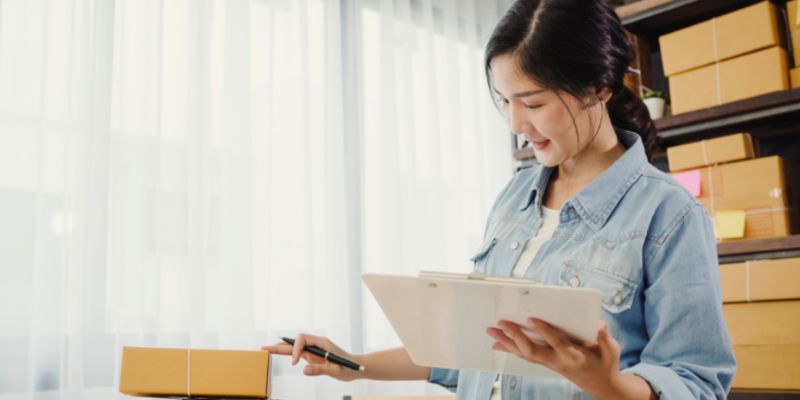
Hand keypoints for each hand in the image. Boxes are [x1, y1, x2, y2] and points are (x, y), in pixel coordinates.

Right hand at [261, 333, 364, 381]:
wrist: (356, 368)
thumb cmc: (348, 368)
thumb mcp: (336, 370)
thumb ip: (320, 369)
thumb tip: (303, 370)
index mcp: (321, 343)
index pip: (302, 339)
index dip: (295, 349)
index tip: (295, 362)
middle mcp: (316, 344)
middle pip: (295, 342)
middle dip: (280, 345)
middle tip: (264, 348)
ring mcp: (313, 350)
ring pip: (294, 347)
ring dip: (280, 348)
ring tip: (265, 350)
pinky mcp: (312, 356)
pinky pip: (297, 354)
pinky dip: (287, 354)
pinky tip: (277, 354)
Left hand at [486, 319, 653, 399]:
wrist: (602, 385)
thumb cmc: (606, 363)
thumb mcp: (611, 349)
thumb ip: (603, 336)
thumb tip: (598, 324)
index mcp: (574, 355)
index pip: (556, 342)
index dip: (544, 330)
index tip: (532, 318)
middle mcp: (558, 360)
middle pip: (533, 350)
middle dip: (516, 336)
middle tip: (501, 323)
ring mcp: (550, 363)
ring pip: (525, 353)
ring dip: (507, 342)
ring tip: (491, 331)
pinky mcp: (546, 363)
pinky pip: (525, 356)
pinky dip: (510, 349)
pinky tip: (498, 344)